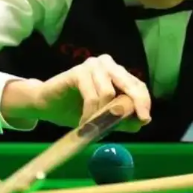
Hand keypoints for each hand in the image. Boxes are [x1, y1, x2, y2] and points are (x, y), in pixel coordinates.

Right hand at [33, 54, 151, 131]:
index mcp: (116, 72)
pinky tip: (84, 124)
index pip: (137, 85)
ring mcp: (92, 65)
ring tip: (95, 128)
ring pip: (109, 93)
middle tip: (136, 122)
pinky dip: (90, 113)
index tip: (145, 119)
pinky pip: (92, 96)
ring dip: (104, 115)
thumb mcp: (104, 117)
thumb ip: (122, 118)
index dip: (143, 101)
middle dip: (134, 105)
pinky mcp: (78, 72)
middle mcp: (107, 64)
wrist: (46, 105)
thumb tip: (143, 121)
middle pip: (129, 84)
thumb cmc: (76, 110)